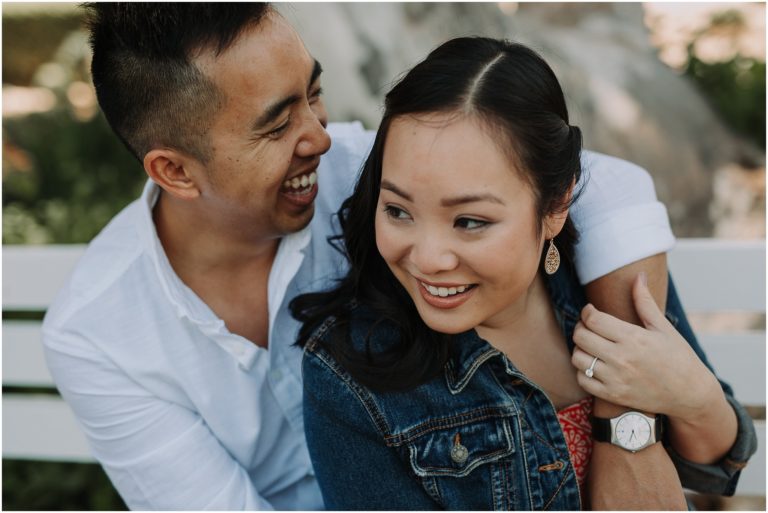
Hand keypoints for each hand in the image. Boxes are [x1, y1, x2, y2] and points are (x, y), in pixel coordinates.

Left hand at [571, 273, 720, 421]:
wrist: (690, 394)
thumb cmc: (679, 358)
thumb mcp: (663, 328)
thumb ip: (645, 302)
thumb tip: (638, 276)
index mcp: (634, 338)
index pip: (593, 319)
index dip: (587, 312)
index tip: (591, 311)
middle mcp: (622, 358)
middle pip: (580, 337)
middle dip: (581, 328)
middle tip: (589, 327)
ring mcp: (616, 379)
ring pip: (578, 358)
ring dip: (580, 349)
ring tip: (591, 346)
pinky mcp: (613, 395)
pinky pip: (583, 380)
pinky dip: (582, 371)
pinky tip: (593, 365)